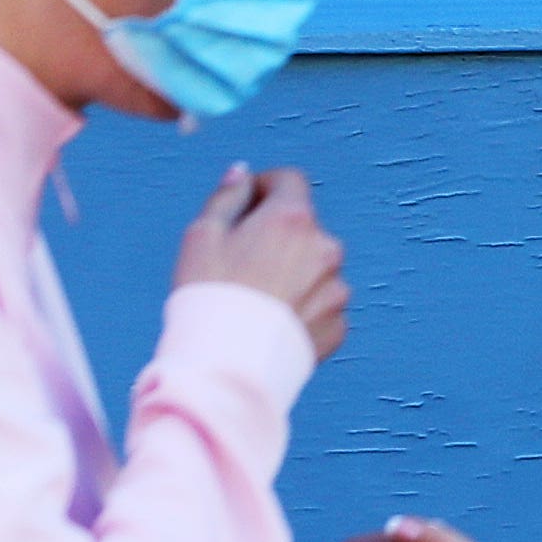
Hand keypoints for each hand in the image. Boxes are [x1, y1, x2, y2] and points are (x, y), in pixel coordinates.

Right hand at [173, 164, 349, 362]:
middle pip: (303, 228)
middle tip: (242, 265)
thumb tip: (243, 174)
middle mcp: (325, 248)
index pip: (290, 180)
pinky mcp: (338, 325)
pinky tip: (272, 325)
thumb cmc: (209, 298)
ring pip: (315, 268)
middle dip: (278, 237)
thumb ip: (227, 196)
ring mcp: (336, 289)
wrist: (228, 367)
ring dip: (294, 274)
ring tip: (258, 302)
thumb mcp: (202, 235)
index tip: (248, 206)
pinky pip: (322, 306)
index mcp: (292, 218)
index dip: (265, 188)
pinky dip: (303, 310)